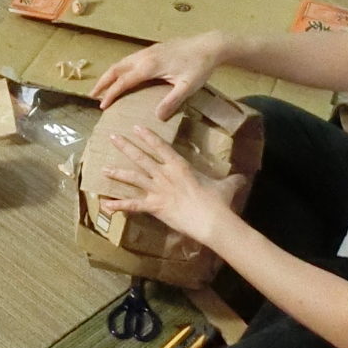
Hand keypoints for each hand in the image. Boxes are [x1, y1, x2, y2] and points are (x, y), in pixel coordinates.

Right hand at [91, 31, 226, 118]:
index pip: (124, 81)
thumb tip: (156, 116)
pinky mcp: (154, 49)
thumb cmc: (199, 67)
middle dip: (103, 82)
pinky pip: (130, 59)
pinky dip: (121, 69)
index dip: (111, 94)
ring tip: (103, 86)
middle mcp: (144, 56)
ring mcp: (148, 51)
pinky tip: (124, 76)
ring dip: (110, 74)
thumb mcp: (187, 86)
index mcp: (149, 66)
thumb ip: (172, 101)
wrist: (209, 45)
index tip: (102, 106)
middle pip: (116, 68)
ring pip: (122, 62)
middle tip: (92, 95)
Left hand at [101, 125, 244, 246]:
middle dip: (126, 146)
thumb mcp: (227, 186)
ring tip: (103, 168)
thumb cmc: (219, 201)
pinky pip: (133, 206)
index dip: (148, 136)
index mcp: (180, 166)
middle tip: (112, 137)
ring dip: (118, 173)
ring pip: (133, 178)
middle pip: (141, 157)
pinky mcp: (155, 207)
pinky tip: (105, 204)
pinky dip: (118, 206)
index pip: (161, 147)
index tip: (137, 127)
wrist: (212, 220)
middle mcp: (165, 175)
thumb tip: (243, 176)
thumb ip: (232, 179)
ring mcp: (158, 190)